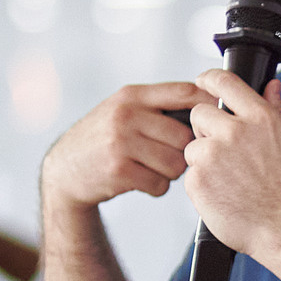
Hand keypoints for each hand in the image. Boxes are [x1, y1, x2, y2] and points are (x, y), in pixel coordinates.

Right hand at [41, 82, 208, 211]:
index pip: (185, 92)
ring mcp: (121, 142)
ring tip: (153, 168)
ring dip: (171, 172)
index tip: (215, 119)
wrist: (64, 169)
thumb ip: (157, 105)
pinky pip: (160, 184)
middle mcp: (126, 115)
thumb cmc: (102, 138)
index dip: (208, 106)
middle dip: (183, 151)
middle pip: (185, 135)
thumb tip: (208, 104)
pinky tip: (141, 180)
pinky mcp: (119, 170)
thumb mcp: (123, 109)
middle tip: (169, 156)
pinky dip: (156, 187)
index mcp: (133, 95)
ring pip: (176, 163)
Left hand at [181, 71, 280, 275]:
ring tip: (228, 178)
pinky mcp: (198, 182)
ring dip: (204, 159)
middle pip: (200, 113)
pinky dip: (203, 185)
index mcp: (259, 118)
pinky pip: (190, 175)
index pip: (225, 82)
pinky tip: (224, 194)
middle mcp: (233, 132)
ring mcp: (212, 157)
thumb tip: (272, 87)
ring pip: (192, 146)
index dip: (210, 78)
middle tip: (222, 148)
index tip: (203, 81)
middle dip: (207, 127)